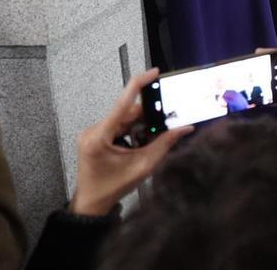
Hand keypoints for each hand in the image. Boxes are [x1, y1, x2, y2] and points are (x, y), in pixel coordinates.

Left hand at [69, 67, 192, 215]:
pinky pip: (119, 125)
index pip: (122, 103)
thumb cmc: (113, 188)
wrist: (91, 203)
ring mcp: (93, 132)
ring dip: (141, 125)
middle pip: (127, 112)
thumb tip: (184, 128)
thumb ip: (164, 144)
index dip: (139, 84)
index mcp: (100, 137)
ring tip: (148, 140)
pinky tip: (139, 142)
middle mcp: (93, 130)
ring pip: (124, 118)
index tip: (154, 73)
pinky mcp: (96, 135)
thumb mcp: (143, 166)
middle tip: (165, 122)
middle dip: (148, 116)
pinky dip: (133, 130)